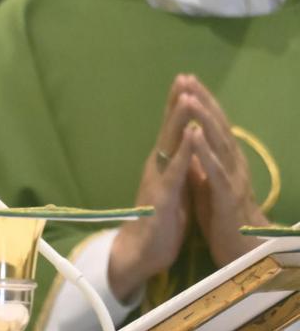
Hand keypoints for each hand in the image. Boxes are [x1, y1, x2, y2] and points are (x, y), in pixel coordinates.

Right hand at [109, 74, 206, 301]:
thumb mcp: (174, 190)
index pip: (172, 131)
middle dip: (177, 103)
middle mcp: (157, 167)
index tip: (185, 81)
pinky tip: (191, 135)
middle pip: (169, 129)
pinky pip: (175, 171)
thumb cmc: (160, 224)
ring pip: (170, 145)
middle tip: (183, 76)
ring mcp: (158, 180)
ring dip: (179, 120)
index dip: (178, 106)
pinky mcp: (162, 197)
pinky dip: (185, 152)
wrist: (140, 254)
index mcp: (163, 166)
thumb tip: (187, 148)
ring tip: (186, 96)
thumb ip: (179, 169)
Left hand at [178, 77, 266, 266]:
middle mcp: (232, 164)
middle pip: (217, 127)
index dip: (201, 103)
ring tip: (190, 98)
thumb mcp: (207, 182)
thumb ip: (201, 161)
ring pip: (218, 143)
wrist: (240, 249)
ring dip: (203, 120)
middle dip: (203, 102)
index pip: (213, 126)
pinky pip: (215, 170)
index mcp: (225, 160)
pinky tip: (194, 136)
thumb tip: (190, 140)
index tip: (186, 81)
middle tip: (188, 78)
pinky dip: (204, 151)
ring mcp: (231, 178)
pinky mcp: (226, 196)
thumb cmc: (222, 215)